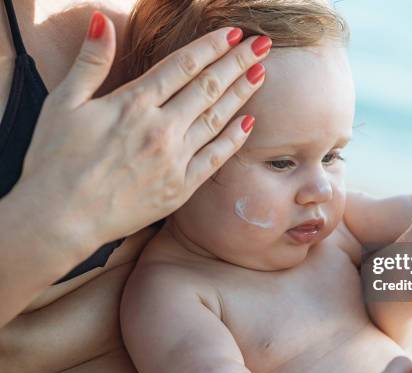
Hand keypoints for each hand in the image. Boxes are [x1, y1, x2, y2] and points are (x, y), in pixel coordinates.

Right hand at [14, 12, 268, 258]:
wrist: (60, 218)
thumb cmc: (55, 160)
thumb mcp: (62, 103)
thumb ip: (90, 62)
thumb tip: (101, 20)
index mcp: (134, 103)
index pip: (183, 65)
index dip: (211, 46)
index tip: (233, 33)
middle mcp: (161, 128)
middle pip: (208, 87)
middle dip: (238, 62)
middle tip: (262, 45)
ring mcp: (175, 159)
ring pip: (217, 119)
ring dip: (241, 94)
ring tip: (261, 74)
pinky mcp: (181, 188)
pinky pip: (215, 158)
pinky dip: (234, 139)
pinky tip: (249, 122)